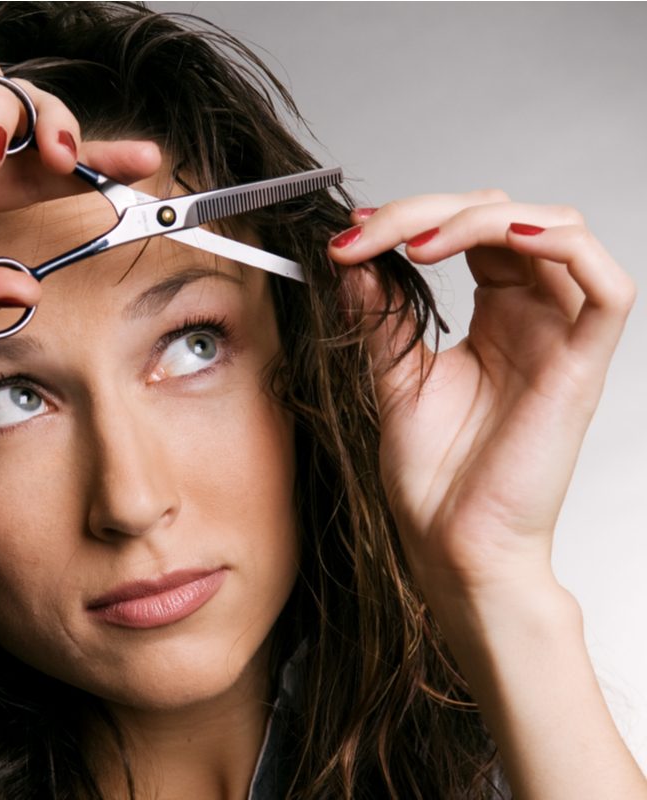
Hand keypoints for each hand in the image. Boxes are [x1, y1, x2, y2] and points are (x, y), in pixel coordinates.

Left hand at [329, 191, 634, 603]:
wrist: (450, 543)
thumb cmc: (434, 475)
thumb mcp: (394, 376)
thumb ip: (383, 315)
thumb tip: (354, 256)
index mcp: (497, 316)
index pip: (470, 231)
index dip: (411, 217)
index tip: (349, 235)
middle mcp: (533, 317)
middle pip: (504, 217)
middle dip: (427, 210)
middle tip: (366, 234)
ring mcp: (560, 337)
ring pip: (554, 230)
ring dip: (479, 218)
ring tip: (415, 244)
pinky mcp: (582, 365)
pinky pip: (605, 286)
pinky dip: (560, 243)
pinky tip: (501, 239)